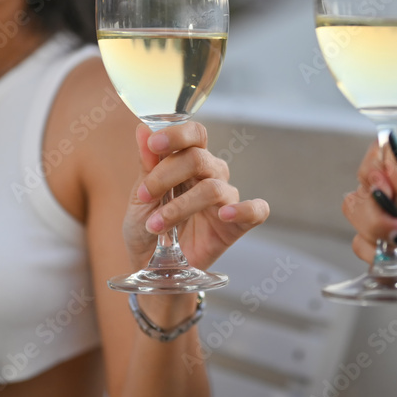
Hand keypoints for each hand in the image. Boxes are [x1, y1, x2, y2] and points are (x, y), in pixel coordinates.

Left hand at [123, 122, 268, 272]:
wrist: (152, 266)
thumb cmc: (147, 227)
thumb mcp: (140, 197)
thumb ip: (147, 165)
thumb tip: (143, 129)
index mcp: (189, 161)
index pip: (194, 134)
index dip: (177, 135)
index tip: (154, 144)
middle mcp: (212, 174)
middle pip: (198, 158)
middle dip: (166, 175)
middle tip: (144, 196)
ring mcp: (227, 199)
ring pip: (213, 188)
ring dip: (179, 206)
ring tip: (156, 225)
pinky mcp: (238, 225)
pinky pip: (256, 211)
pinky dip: (243, 210)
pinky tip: (223, 215)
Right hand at [343, 135, 396, 299]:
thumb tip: (394, 155)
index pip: (386, 156)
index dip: (378, 173)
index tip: (386, 195)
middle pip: (365, 185)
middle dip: (375, 212)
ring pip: (358, 214)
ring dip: (376, 235)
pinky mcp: (389, 248)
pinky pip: (362, 243)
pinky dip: (376, 255)